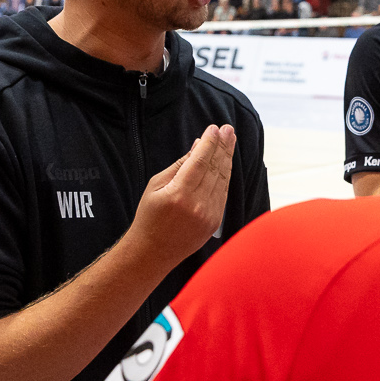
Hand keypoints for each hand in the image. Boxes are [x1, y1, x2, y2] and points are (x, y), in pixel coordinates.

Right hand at [128, 125, 235, 266]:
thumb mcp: (156, 185)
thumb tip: (198, 146)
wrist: (152, 252)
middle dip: (223, 146)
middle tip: (228, 129)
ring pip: (223, 180)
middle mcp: (197, 205)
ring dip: (227, 158)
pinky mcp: (215, 222)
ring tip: (230, 141)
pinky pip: (224, 193)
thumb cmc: (149, 217)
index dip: (210, 143)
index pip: (200, 161)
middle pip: (215, 168)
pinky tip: (226, 163)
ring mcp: (209, 215)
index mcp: (179, 194)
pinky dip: (226, 176)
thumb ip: (180, 165)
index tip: (215, 128)